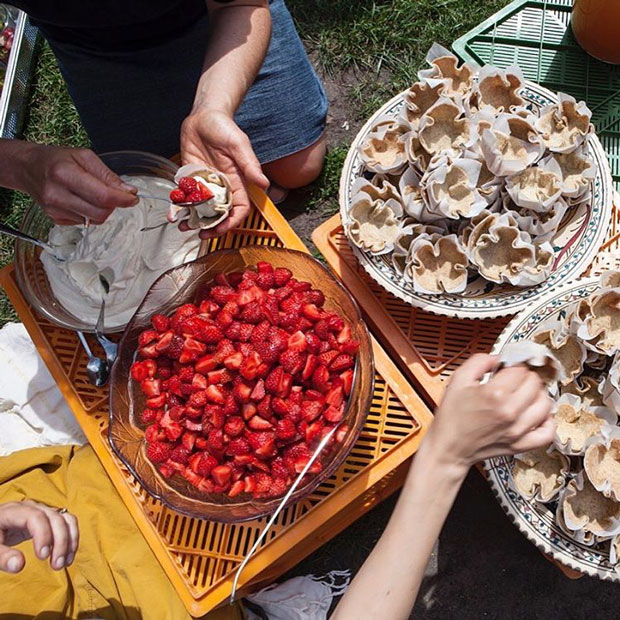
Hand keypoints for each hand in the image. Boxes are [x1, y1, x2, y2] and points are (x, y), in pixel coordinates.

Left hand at [0, 500, 78, 572]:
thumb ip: (2, 557)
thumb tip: (19, 565)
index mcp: (14, 511)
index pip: (35, 517)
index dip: (43, 535)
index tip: (43, 557)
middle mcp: (31, 507)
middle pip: (54, 517)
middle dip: (60, 541)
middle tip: (57, 565)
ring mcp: (41, 510)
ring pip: (64, 519)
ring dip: (69, 540)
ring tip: (65, 562)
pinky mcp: (47, 518)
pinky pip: (66, 522)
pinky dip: (71, 537)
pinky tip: (68, 555)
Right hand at [19, 145, 137, 224]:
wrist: (28, 168)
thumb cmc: (56, 159)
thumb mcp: (84, 156)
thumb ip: (108, 175)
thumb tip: (128, 191)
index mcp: (64, 174)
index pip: (102, 196)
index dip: (122, 199)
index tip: (133, 198)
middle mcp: (57, 194)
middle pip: (100, 212)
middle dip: (114, 205)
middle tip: (114, 193)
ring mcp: (55, 210)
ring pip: (95, 220)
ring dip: (103, 210)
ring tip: (96, 194)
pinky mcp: (56, 219)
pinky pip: (85, 222)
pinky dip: (91, 213)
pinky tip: (83, 200)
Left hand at [180, 108, 268, 238]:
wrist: (204, 115)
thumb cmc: (225, 127)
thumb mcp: (239, 145)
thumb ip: (249, 164)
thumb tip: (264, 183)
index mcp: (237, 182)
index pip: (239, 209)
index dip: (232, 222)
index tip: (222, 229)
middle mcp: (221, 187)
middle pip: (218, 214)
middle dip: (210, 227)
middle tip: (201, 233)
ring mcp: (204, 185)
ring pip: (200, 209)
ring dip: (192, 220)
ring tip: (183, 226)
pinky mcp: (189, 179)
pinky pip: (184, 196)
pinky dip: (178, 206)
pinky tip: (173, 213)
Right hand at [426, 354, 554, 471]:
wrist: (448, 446)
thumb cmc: (452, 416)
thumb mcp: (458, 379)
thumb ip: (478, 361)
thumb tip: (498, 358)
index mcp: (494, 394)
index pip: (520, 369)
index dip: (514, 364)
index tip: (508, 367)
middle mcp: (510, 412)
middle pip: (535, 384)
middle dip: (525, 377)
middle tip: (515, 379)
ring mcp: (518, 430)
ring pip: (546, 404)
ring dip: (538, 395)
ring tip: (526, 394)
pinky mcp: (521, 445)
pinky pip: (547, 432)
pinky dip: (547, 422)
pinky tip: (537, 414)